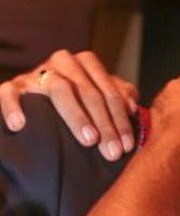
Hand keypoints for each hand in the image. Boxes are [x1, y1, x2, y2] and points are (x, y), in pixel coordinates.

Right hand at [0, 50, 138, 160]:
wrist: (40, 103)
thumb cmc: (79, 105)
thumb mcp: (102, 97)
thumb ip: (119, 95)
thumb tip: (131, 105)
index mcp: (85, 63)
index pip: (108, 91)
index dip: (121, 120)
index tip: (128, 146)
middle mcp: (62, 63)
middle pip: (88, 92)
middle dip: (104, 124)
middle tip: (112, 151)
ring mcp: (37, 73)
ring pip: (58, 89)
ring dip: (76, 116)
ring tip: (89, 139)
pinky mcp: (13, 86)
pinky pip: (9, 93)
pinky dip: (13, 107)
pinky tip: (20, 125)